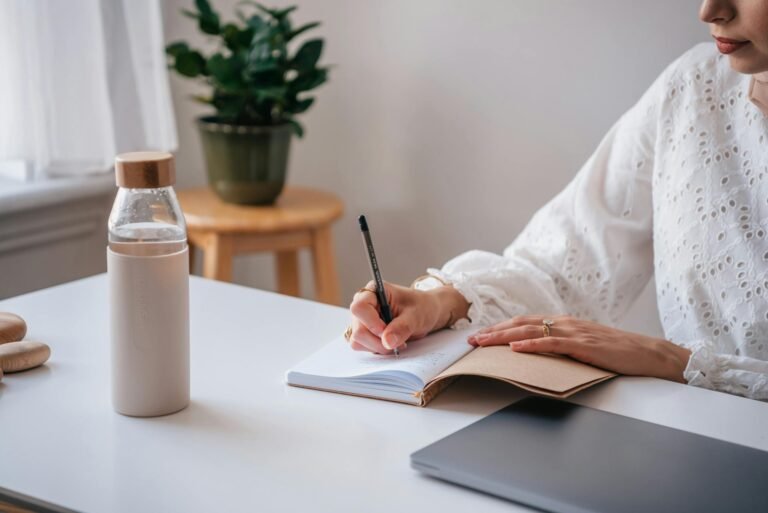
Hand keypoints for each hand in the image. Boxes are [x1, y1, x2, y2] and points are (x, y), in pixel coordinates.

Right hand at [347, 281, 468, 353]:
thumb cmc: (422, 307)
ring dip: (377, 347)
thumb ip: (402, 327)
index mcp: (374, 291)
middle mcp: (363, 305)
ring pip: (357, 341)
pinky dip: (376, 349)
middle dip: (377, 341)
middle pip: (358, 329)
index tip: (387, 331)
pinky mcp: (365, 333)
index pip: (359, 307)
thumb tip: (387, 342)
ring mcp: (362, 320)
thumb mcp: (416, 315)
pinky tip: (391, 343)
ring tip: (397, 341)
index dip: (371, 323)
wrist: (426, 312)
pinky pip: (362, 346)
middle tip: (398, 341)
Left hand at [467, 315, 690, 382]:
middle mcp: (565, 323)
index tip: (480, 335)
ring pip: (531, 332)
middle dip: (494, 332)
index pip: (524, 323)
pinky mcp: (584, 344)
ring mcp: (574, 332)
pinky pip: (552, 344)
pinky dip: (532, 346)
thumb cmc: (617, 353)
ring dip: (504, 337)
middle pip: (521, 325)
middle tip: (471, 340)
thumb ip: (562, 346)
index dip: (500, 328)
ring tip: (483, 343)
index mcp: (563, 323)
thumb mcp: (584, 346)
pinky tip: (516, 349)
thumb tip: (537, 354)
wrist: (648, 353)